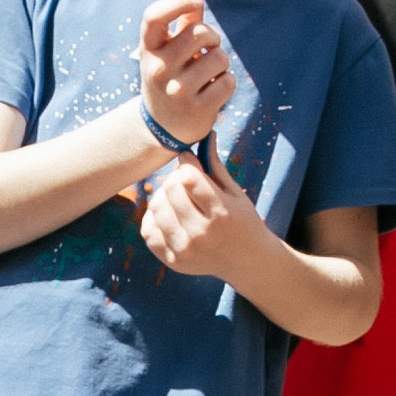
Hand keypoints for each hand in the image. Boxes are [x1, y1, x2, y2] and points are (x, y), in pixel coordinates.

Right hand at [138, 0, 234, 152]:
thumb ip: (183, 19)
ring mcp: (177, 91)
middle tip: (208, 47)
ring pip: (219, 58)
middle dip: (212, 36)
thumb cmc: (170, 74)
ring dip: (221, 62)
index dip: (177, 2)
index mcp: (148, 49)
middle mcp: (158, 69)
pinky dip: (226, 83)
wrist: (163, 125)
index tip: (195, 0)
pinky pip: (228, 82)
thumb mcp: (168, 49)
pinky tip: (213, 90)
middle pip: (199, 32)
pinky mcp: (197, 109)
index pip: (154, 16)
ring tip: (209, 72)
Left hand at [138, 150, 261, 279]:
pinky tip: (168, 215)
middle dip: (175, 178)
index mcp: (222, 214)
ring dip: (163, 196)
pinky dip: (154, 218)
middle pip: (169, 191)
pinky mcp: (173, 262)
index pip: (188, 178)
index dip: (186, 163)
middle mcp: (202, 234)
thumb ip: (216, 166)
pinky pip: (148, 232)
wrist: (247, 261)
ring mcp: (185, 250)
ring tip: (176, 198)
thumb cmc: (243, 221)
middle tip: (183, 180)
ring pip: (156, 208)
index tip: (189, 161)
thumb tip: (206, 134)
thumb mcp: (236, 193)